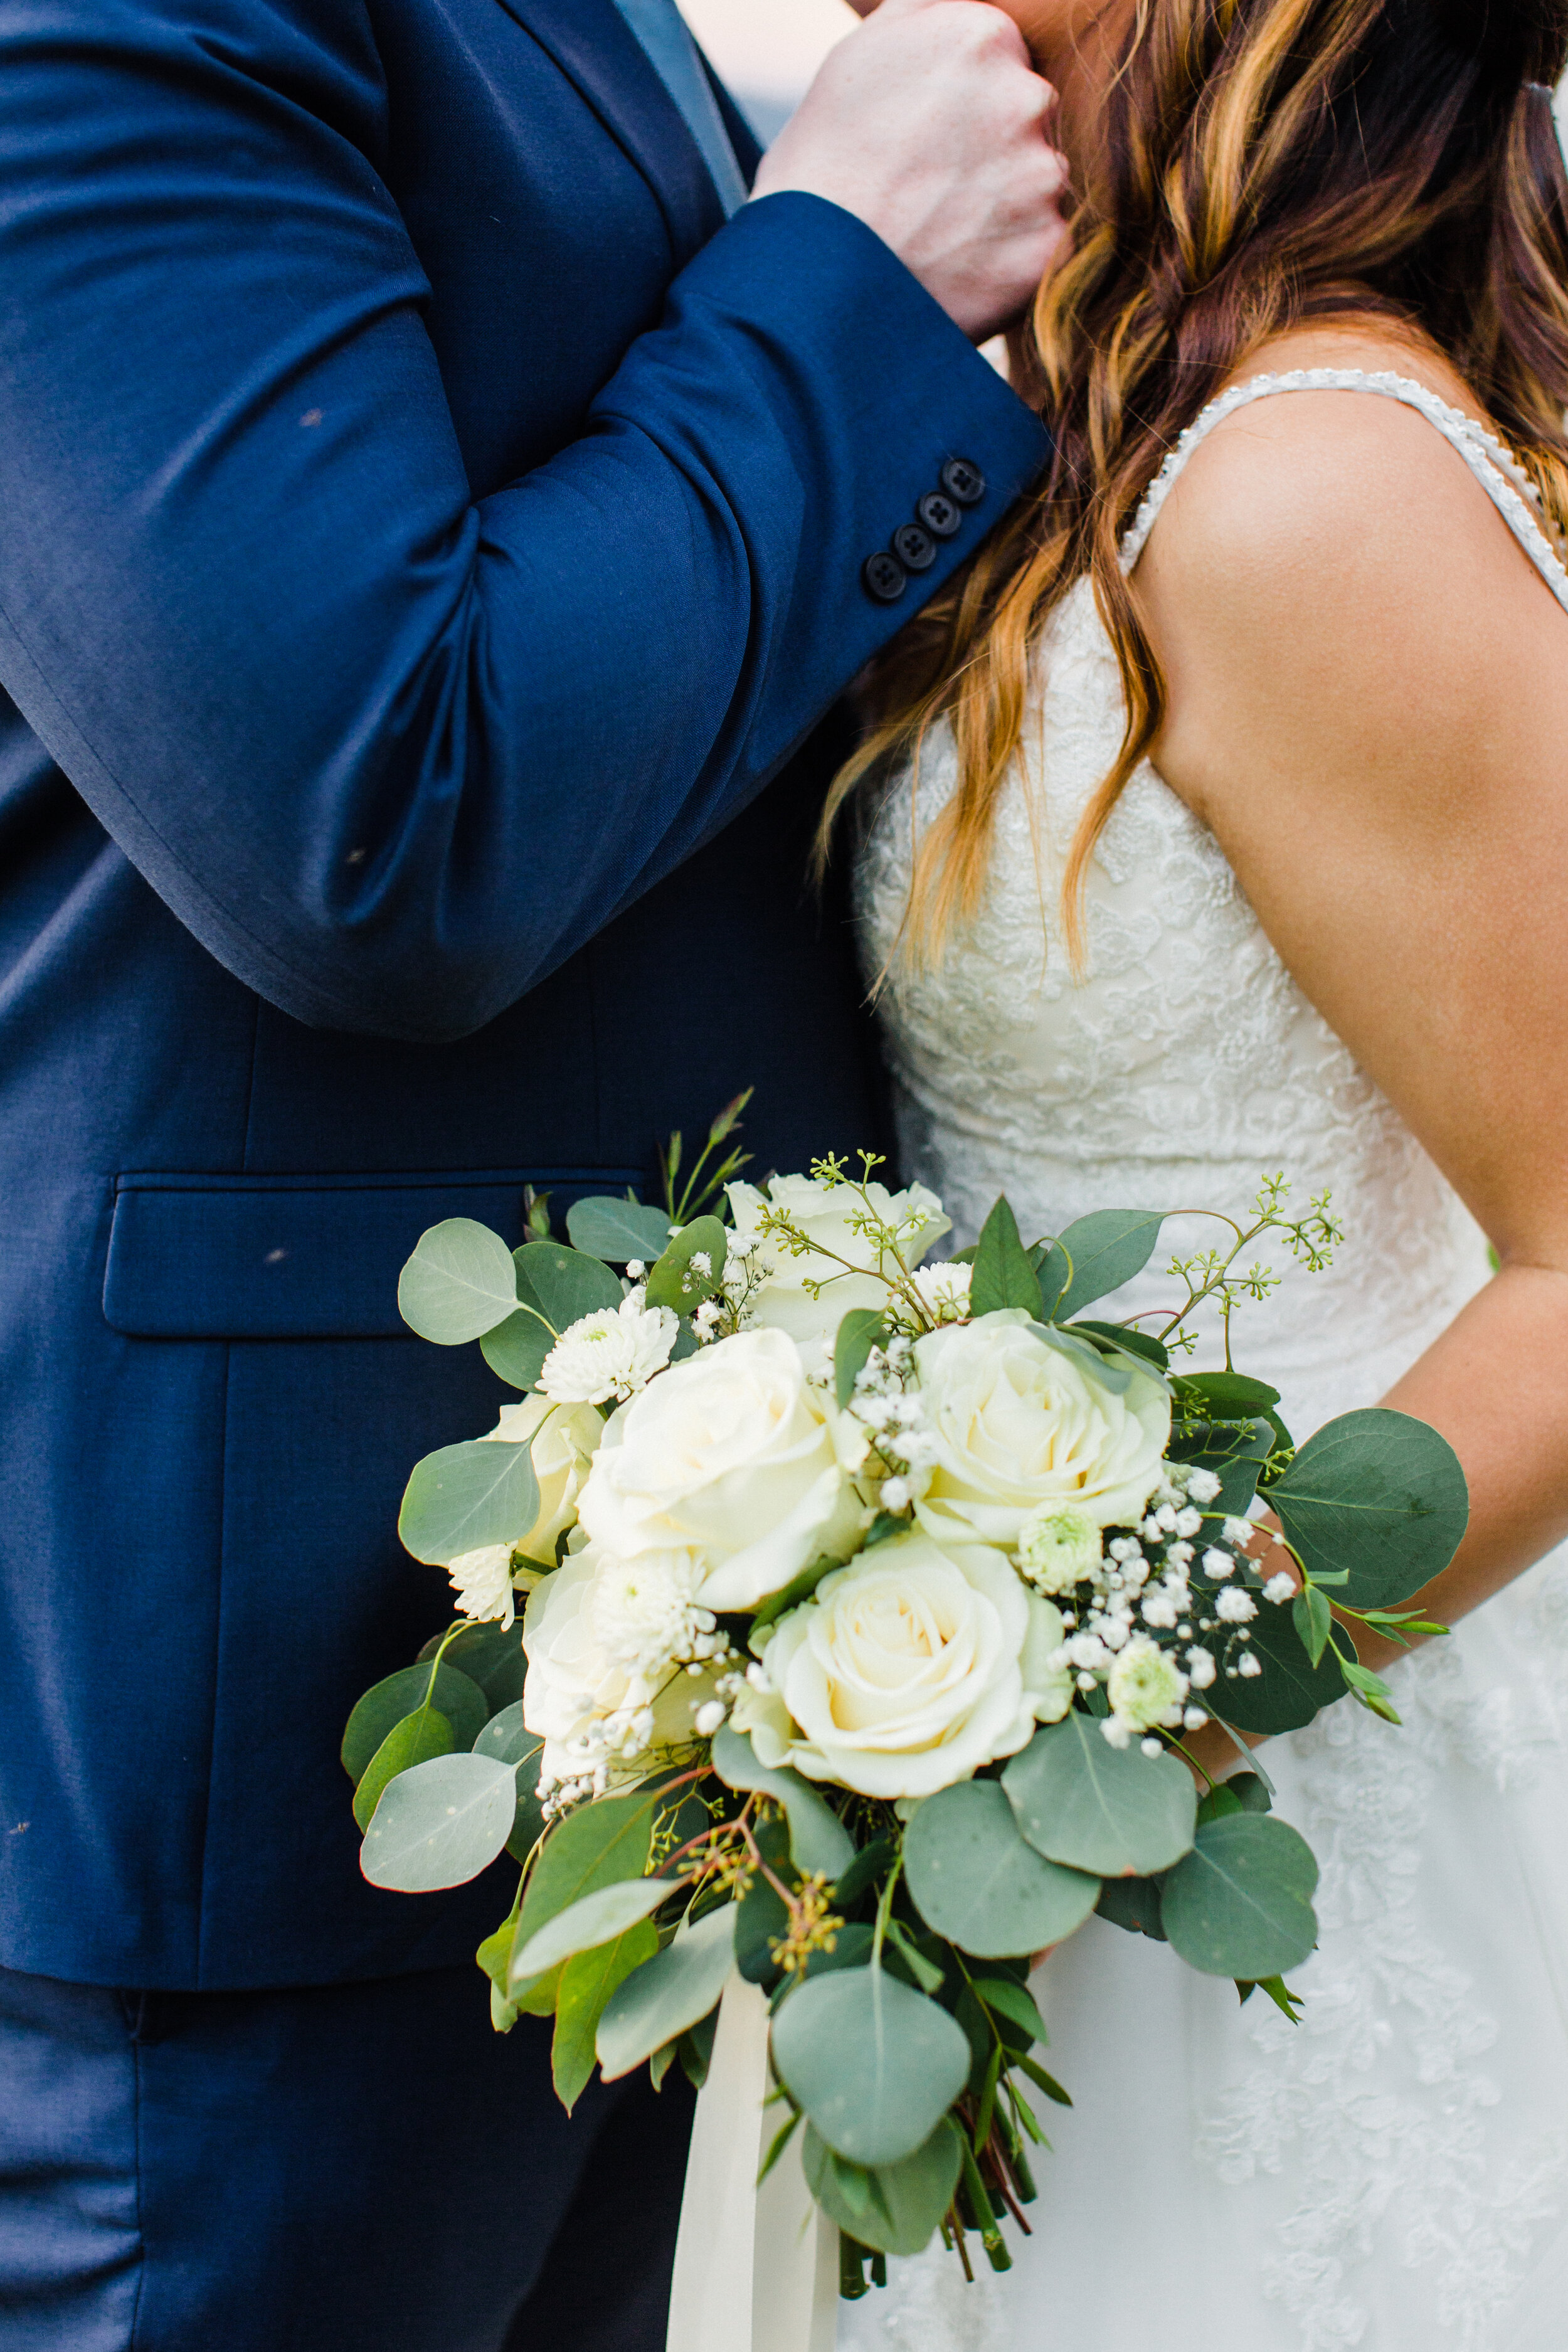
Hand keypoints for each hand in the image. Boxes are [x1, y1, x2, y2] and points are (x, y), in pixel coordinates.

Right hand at [751, 0, 1072, 342]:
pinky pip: (1041, 246)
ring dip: (1003, 205)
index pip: (1003, 60)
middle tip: (930, 189)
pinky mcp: (1045, 245)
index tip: (928, 137)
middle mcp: (1025, 94)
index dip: (965, 103)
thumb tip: (961, 5)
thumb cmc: (819, 168)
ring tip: (938, 230)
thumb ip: (925, 15)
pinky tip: (955, 265)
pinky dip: (1005, 260)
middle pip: (1030, 118)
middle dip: (992, 149)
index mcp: (980, 33)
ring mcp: (1041, 174)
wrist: (812, 282)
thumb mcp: (859, 54)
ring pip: (1039, 183)